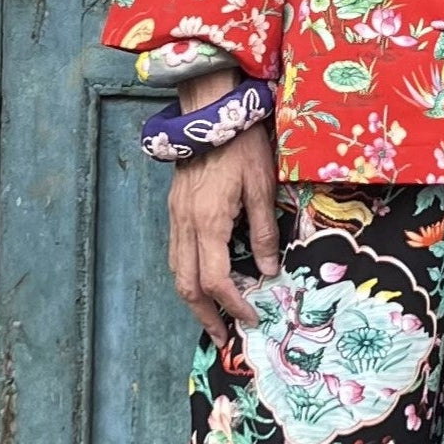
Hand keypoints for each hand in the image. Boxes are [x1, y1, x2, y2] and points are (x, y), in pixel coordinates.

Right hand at [168, 68, 280, 346]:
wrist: (211, 108)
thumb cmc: (241, 144)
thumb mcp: (263, 187)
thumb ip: (264, 232)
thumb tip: (269, 270)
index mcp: (208, 222)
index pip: (215, 280)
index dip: (232, 305)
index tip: (251, 318)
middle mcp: (185, 225)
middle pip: (187, 286)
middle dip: (205, 315)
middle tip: (224, 335)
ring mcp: (175, 218)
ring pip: (177, 272)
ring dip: (194, 301)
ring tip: (214, 317)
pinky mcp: (174, 210)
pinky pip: (176, 255)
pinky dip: (189, 277)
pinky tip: (204, 285)